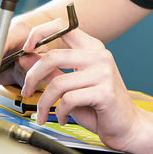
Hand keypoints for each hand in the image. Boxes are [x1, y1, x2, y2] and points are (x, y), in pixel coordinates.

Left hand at [20, 20, 139, 151]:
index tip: (26, 49)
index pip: (63, 27)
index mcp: (92, 48)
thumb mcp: (71, 86)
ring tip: (43, 113)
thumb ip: (51, 71)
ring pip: (58, 83)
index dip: (40, 33)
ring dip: (44, 102)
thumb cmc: (99, 107)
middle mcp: (100, 56)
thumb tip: (25, 59)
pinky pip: (68, 100)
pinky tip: (63, 117)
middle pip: (53, 56)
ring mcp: (104, 73)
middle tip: (26, 91)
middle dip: (32, 77)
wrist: (126, 126)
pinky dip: (59, 112)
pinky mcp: (105, 92)